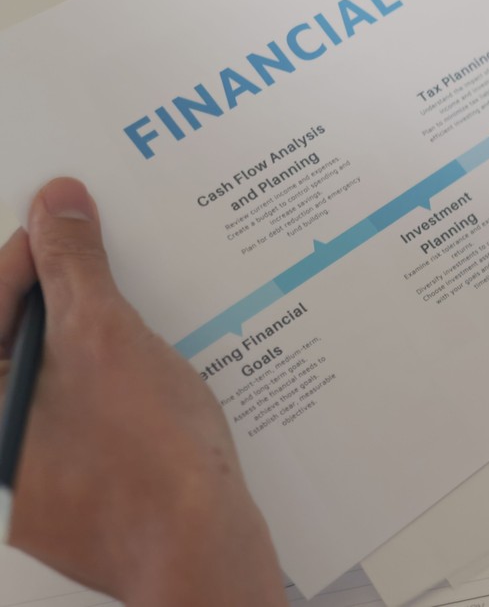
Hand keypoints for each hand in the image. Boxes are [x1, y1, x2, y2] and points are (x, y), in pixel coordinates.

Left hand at [1, 179, 285, 606]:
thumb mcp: (106, 337)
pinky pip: (86, 420)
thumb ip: (73, 266)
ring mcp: (33, 475)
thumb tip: (55, 206)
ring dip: (97, 341)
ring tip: (142, 313)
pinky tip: (159, 375)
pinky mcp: (76, 493)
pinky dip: (117, 388)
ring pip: (57, 383)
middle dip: (64, 295)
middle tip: (103, 257)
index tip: (62, 221)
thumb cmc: (147, 459)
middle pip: (20, 346)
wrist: (201, 548)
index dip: (24, 255)